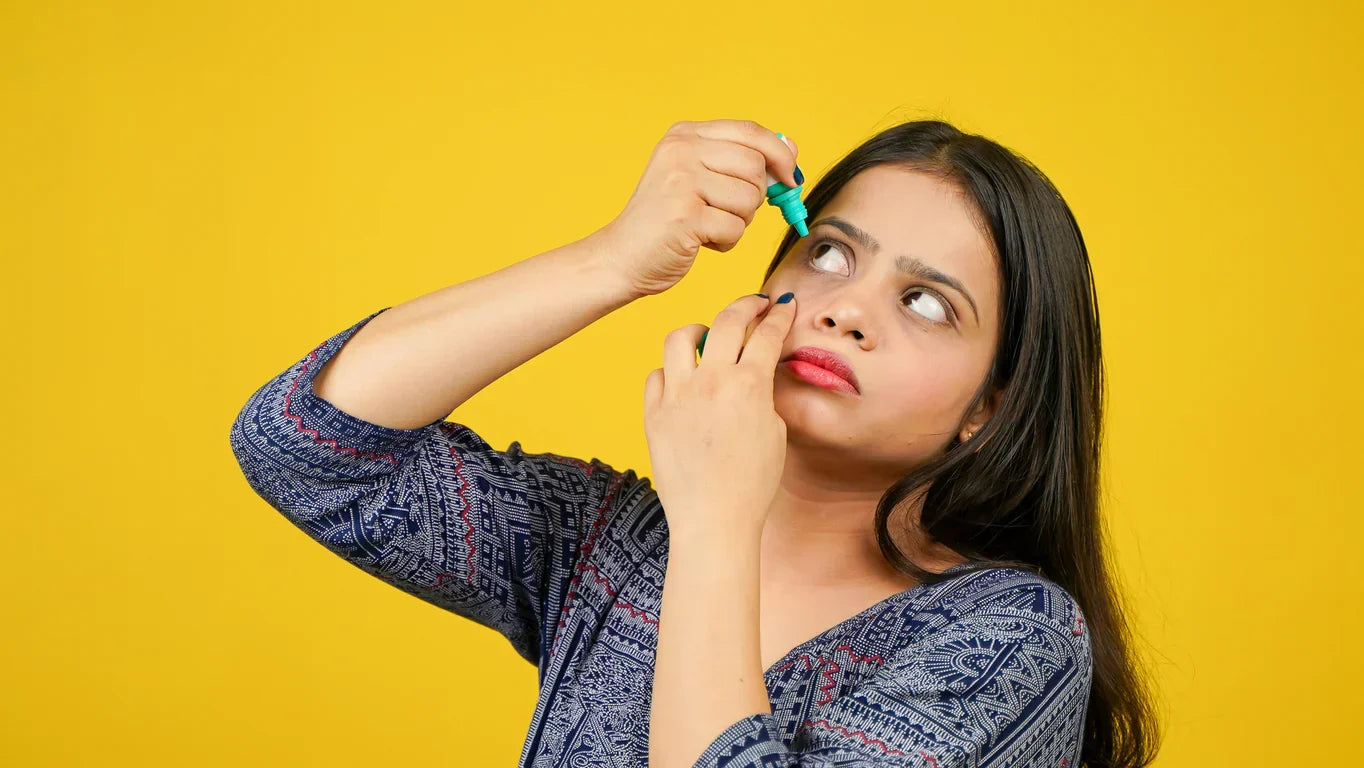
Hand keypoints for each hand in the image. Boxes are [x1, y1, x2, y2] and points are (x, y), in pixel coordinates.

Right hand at [591, 120, 799, 297]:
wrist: (621, 257)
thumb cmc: (665, 221)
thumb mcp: (699, 178)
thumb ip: (740, 160)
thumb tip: (790, 147)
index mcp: (684, 134)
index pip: (750, 131)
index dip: (780, 155)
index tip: (791, 178)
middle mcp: (681, 150)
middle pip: (755, 166)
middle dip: (754, 196)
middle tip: (727, 211)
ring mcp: (681, 181)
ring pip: (750, 199)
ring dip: (739, 222)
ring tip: (708, 226)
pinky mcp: (685, 215)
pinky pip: (736, 228)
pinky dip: (726, 241)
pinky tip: (700, 241)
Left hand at [642, 293, 796, 541]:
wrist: (714, 520)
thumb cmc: (751, 485)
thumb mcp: (774, 432)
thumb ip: (762, 394)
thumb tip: (753, 373)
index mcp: (749, 386)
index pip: (766, 333)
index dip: (778, 314)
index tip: (783, 305)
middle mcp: (710, 382)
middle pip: (727, 321)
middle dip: (745, 305)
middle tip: (754, 304)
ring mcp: (677, 396)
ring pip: (680, 338)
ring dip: (698, 330)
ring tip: (706, 336)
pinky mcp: (653, 414)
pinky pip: (657, 375)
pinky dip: (671, 371)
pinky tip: (681, 378)